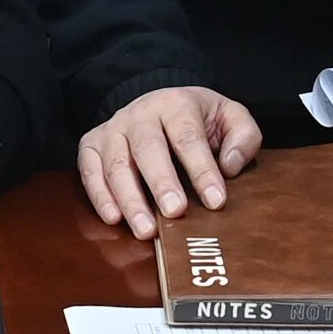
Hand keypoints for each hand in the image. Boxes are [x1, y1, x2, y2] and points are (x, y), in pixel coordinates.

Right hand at [76, 87, 259, 237]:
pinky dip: (99, 195)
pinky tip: (114, 218)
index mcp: (176, 104)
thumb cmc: (198, 119)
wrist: (159, 103)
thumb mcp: (230, 117)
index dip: (201, 170)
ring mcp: (113, 129)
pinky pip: (89, 170)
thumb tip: (229, 167)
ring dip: (129, 198)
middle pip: (148, 148)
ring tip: (146, 230)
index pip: (188, 137)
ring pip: (116, 163)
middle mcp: (140, 114)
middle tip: (175, 213)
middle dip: (161, 183)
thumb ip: (243, 137)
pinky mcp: (91, 143)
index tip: (216, 201)